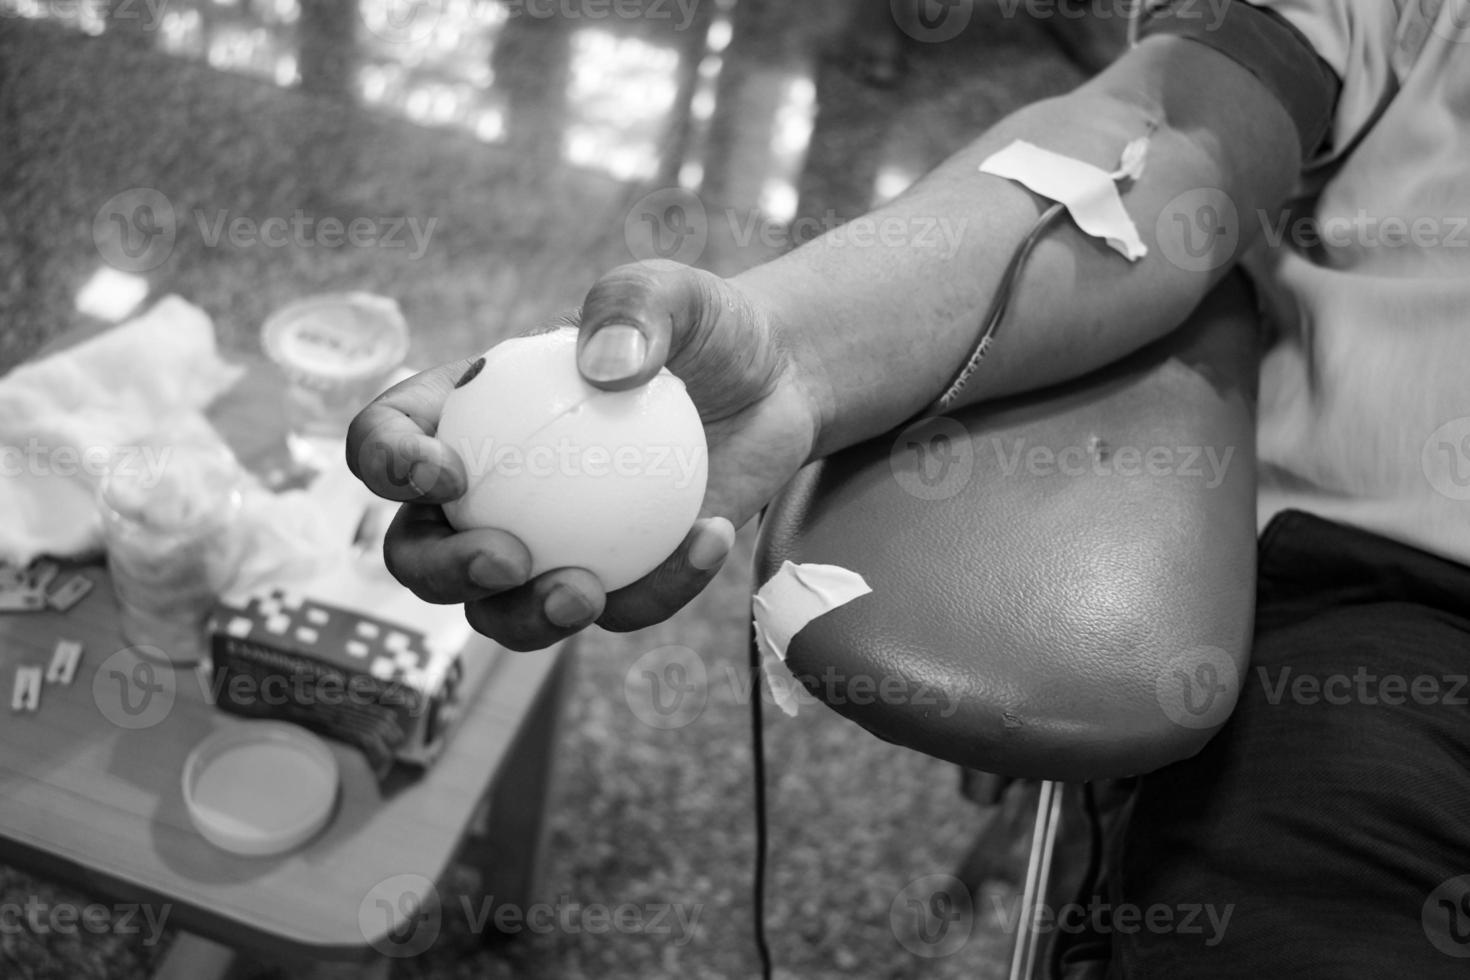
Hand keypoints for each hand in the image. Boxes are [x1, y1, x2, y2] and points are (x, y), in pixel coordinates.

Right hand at [346, 260, 820, 649]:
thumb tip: (603, 370)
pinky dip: (660, 586)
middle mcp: (489, 493)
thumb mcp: (672, 292)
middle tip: (508, 559)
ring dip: (526, 618)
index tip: (446, 472)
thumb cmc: (701, 326)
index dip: (388, 465)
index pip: (386, 441)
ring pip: (503, 611)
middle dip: (442, 571)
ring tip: (582, 595)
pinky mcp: (619, 583)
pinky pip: (622, 608)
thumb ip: (632, 308)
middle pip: (420, 552)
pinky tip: (708, 539)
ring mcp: (550, 548)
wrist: (774, 382)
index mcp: (465, 415)